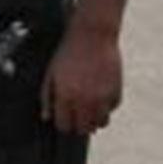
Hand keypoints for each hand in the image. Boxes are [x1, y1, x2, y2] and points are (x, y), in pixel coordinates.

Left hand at [40, 21, 122, 135]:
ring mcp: (102, 97)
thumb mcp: (51, 73)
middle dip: (79, 124)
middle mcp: (85, 101)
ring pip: (101, 123)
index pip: (64, 126)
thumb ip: (47, 97)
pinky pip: (112, 108)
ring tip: (90, 106)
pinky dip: (107, 105)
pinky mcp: (116, 91)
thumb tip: (46, 118)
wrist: (92, 34)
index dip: (63, 123)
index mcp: (66, 96)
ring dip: (95, 118)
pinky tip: (101, 93)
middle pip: (84, 129)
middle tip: (77, 114)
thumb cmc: (68, 52)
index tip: (64, 117)